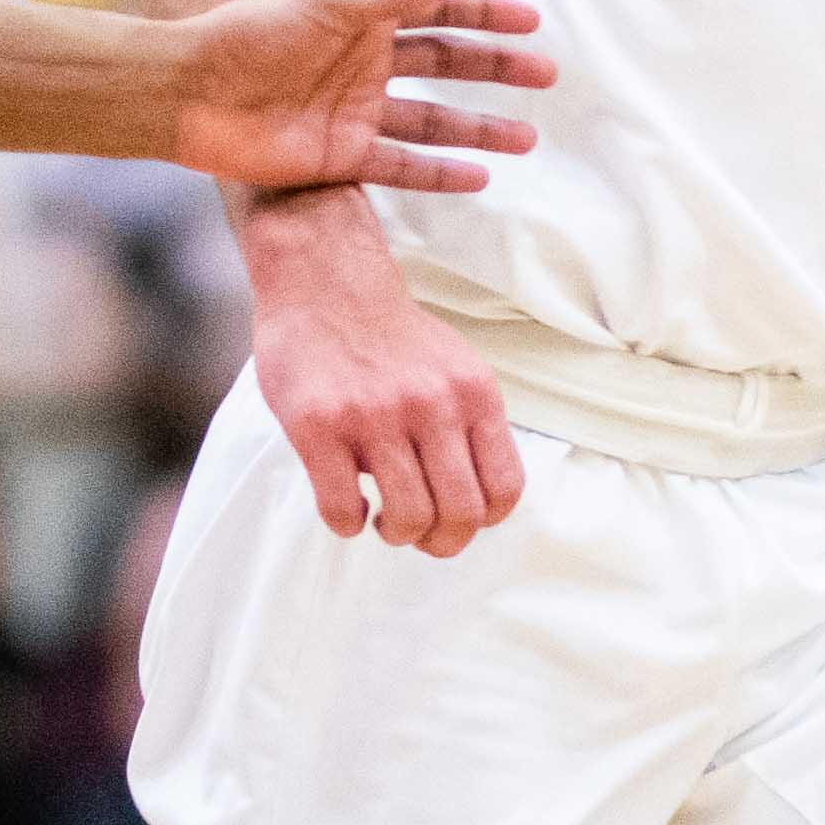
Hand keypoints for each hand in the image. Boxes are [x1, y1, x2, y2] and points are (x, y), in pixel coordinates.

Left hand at [160, 0, 553, 201]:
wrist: (191, 90)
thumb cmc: (252, 31)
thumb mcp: (332, 1)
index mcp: (364, 20)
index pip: (440, 14)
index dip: (486, 16)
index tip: (532, 23)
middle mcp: (365, 67)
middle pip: (446, 67)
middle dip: (496, 70)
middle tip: (547, 76)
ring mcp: (355, 114)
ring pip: (433, 122)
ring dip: (480, 129)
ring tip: (528, 139)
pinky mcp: (340, 158)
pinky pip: (401, 168)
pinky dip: (440, 173)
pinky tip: (479, 177)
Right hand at [241, 200, 524, 555]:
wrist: (325, 281)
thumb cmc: (390, 337)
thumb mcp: (455, 368)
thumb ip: (471, 426)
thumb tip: (477, 502)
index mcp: (473, 394)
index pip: (505, 490)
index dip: (483, 521)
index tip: (457, 517)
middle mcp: (431, 406)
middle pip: (461, 516)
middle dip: (442, 542)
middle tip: (418, 532)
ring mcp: (373, 417)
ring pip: (407, 519)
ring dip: (396, 533)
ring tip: (382, 517)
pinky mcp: (318, 427)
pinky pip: (342, 510)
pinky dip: (348, 523)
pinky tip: (346, 504)